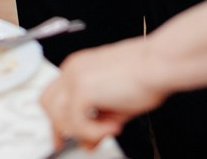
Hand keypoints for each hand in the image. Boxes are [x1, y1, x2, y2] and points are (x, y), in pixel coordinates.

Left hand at [40, 36, 170, 149]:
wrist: (159, 64)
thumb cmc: (146, 76)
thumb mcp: (117, 105)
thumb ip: (98, 122)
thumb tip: (89, 142)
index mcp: (79, 68)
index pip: (56, 96)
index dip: (57, 119)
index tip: (62, 137)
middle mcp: (73, 70)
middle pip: (47, 103)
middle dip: (57, 126)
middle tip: (68, 143)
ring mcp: (75, 78)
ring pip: (58, 116)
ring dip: (79, 132)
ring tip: (105, 131)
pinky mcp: (83, 89)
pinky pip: (76, 122)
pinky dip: (93, 132)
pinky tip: (113, 127)